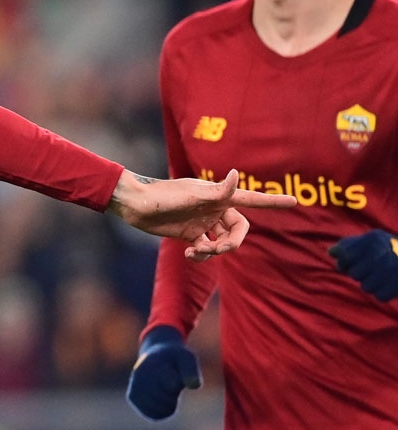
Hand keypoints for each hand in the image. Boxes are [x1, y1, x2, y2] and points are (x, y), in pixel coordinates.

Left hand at [107, 169, 295, 259]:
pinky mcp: (191, 234)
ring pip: (223, 242)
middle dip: (231, 243)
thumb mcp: (190, 195)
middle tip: (216, 249)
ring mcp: (204, 222)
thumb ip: (216, 191)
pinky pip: (207, 249)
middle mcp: (215, 209)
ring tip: (197, 251)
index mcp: (219, 196)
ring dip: (214, 251)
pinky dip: (202, 255)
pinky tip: (191, 254)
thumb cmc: (162, 196)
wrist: (134, 206)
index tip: (295, 202)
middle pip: (239, 231)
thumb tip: (237, 174)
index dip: (273, 202)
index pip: (252, 199)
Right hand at [126, 326, 200, 420]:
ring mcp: (134, 386)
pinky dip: (162, 411)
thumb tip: (194, 386)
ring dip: (169, 403)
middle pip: (166, 399)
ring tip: (166, 390)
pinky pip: (154, 415)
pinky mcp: (132, 398)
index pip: (172, 386)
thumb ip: (192, 370)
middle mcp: (139, 375)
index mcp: (152, 364)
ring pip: (161, 409)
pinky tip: (162, 400)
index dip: (179, 383)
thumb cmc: (174, 359)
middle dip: (174, 393)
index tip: (175, 373)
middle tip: (171, 382)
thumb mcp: (186, 358)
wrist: (154, 356)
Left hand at [329, 230, 397, 300]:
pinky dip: (384, 293)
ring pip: (366, 287)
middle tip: (373, 269)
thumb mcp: (372, 241)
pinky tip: (390, 284)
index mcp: (373, 239)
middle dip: (361, 274)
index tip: (352, 262)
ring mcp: (392, 270)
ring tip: (383, 276)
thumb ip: (349, 246)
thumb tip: (331, 252)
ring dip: (372, 284)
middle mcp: (382, 253)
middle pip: (355, 274)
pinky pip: (380, 296)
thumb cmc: (391, 249)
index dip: (346, 262)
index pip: (345, 257)